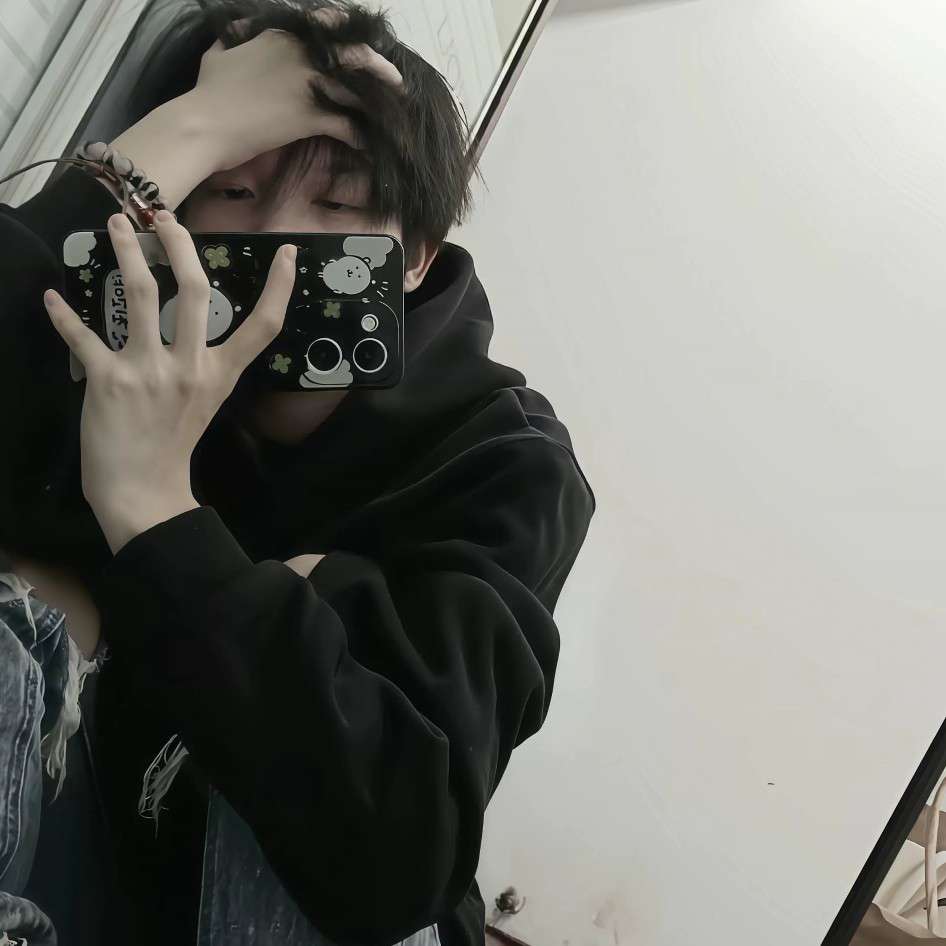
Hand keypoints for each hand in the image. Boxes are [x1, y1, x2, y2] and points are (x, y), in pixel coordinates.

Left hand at [42, 210, 295, 519]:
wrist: (142, 491)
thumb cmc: (173, 445)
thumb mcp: (204, 401)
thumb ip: (201, 362)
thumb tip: (186, 322)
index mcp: (219, 373)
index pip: (262, 327)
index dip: (280, 287)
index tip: (288, 252)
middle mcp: (189, 367)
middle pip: (193, 290)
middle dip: (179, 243)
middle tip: (163, 216)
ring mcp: (149, 371)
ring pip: (139, 294)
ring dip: (126, 251)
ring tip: (117, 225)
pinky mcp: (108, 380)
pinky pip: (82, 335)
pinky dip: (62, 314)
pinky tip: (52, 298)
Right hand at [189, 10, 403, 173]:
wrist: (202, 124)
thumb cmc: (207, 94)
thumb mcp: (218, 55)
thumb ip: (232, 40)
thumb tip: (229, 32)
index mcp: (282, 36)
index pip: (328, 31)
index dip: (352, 41)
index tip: (367, 51)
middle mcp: (300, 54)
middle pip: (353, 55)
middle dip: (379, 69)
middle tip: (397, 82)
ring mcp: (307, 83)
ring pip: (357, 88)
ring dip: (378, 104)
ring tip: (394, 116)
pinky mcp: (309, 114)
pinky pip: (347, 124)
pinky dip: (361, 136)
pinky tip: (370, 145)